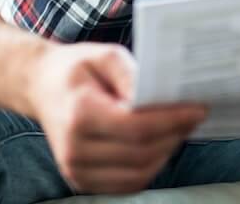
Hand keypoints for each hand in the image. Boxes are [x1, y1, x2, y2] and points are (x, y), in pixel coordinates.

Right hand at [25, 41, 207, 194]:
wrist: (41, 87)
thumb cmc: (75, 69)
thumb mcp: (103, 55)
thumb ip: (131, 74)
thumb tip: (157, 97)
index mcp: (80, 114)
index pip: (136, 127)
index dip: (172, 121)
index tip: (199, 109)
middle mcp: (75, 149)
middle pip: (141, 154)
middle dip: (175, 136)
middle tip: (194, 117)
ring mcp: (76, 170)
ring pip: (138, 174)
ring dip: (166, 153)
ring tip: (179, 130)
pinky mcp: (82, 181)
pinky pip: (128, 184)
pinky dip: (150, 167)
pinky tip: (159, 145)